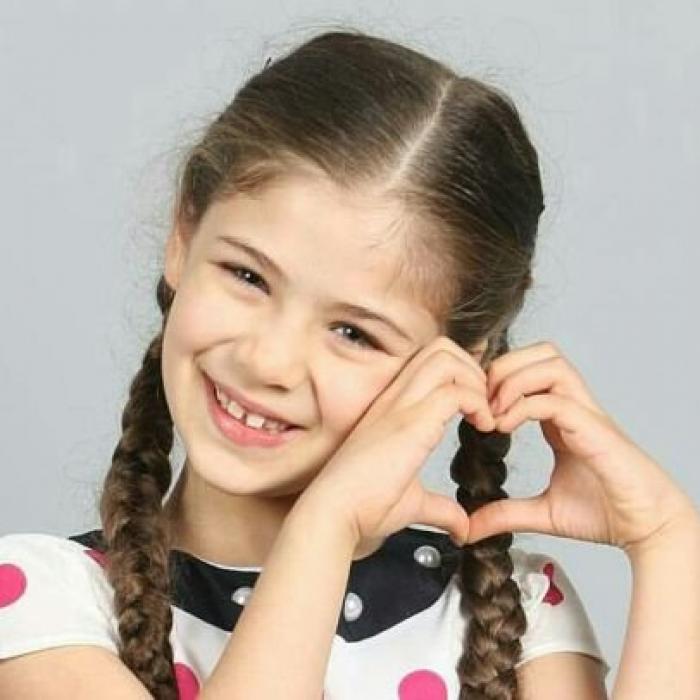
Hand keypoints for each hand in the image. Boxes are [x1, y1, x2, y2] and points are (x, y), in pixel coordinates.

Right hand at [302, 336, 496, 551]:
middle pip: (440, 348)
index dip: (461, 376)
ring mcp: (402, 406)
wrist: (335, 513)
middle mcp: (396, 398)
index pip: (430, 362)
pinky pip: (455, 391)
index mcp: (393, 408)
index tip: (477, 409)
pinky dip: (479, 403)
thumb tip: (461, 526)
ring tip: (486, 415)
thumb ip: (439, 508)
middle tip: (486, 406)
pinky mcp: (412, 422)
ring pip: (446, 357)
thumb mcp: (411, 502)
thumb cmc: (362, 506)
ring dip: (476, 380)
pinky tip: (485, 428)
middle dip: (473, 369)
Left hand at [468, 340, 697, 554]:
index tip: (476, 409)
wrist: (647, 529)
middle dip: (503, 367)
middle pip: (541, 352)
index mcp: (561, 416)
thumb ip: (505, 513)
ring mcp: (586, 414)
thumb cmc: (605, 513)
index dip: (498, 378)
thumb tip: (471, 528)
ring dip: (513, 380)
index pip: (530, 369)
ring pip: (551, 362)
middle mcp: (574, 406)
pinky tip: (505, 427)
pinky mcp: (594, 429)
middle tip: (481, 402)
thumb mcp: (542, 512)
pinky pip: (555, 399)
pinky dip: (523, 405)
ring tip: (493, 413)